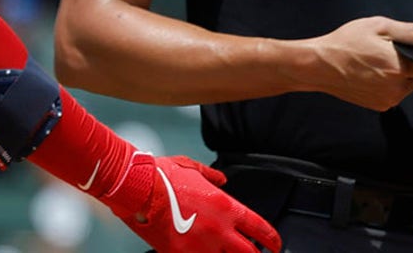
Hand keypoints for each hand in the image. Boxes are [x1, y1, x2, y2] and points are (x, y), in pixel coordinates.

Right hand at [100, 153, 281, 251]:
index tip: (276, 245)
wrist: (136, 189)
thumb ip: (212, 176)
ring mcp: (199, 245)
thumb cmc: (162, 176)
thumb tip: (221, 178)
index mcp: (226, 207)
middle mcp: (218, 229)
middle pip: (248, 252)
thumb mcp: (194, 169)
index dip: (271, 239)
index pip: (259, 228)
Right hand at [303, 16, 412, 110]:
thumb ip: (411, 33)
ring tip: (378, 61)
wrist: (318, 64)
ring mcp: (387, 100)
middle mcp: (396, 89)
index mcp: (399, 68)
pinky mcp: (379, 106)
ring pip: (407, 85)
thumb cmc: (345, 44)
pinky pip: (394, 92)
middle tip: (389, 51)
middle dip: (411, 63)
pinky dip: (390, 83)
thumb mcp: (380, 26)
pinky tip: (373, 72)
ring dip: (400, 74)